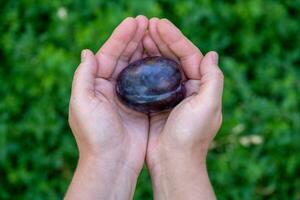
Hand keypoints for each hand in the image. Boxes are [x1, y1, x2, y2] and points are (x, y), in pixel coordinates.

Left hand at [65, 16, 148, 199]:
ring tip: (156, 33)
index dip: (121, 37)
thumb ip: (83, 76)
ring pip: (137, 67)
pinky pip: (148, 82)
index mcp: (96, 84)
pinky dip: (154, 69)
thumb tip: (87, 51)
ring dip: (145, 50)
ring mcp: (128, 96)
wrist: (112, 161)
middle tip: (147, 22)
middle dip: (134, 39)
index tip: (134, 22)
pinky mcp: (141, 105)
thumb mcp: (82, 103)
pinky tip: (163, 58)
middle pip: (124, 57)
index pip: (109, 54)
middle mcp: (111, 87)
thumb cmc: (95, 134)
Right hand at [143, 18, 223, 198]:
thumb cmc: (191, 136)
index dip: (174, 38)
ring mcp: (170, 95)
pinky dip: (143, 67)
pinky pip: (150, 79)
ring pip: (161, 66)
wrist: (173, 162)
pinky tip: (134, 58)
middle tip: (146, 24)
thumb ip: (213, 79)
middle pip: (174, 57)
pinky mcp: (156, 103)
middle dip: (161, 40)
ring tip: (140, 35)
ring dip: (151, 50)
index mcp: (201, 86)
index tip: (159, 24)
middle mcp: (187, 88)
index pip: (189, 54)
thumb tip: (212, 54)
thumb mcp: (208, 106)